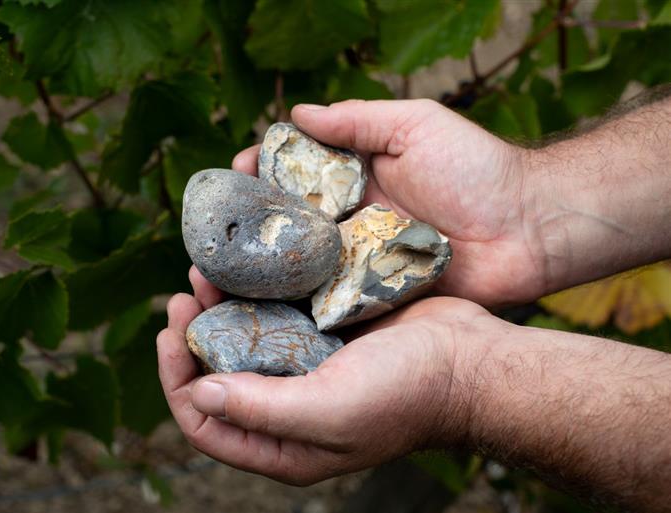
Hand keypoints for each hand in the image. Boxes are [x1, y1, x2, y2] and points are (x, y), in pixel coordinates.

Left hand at [157, 293, 494, 484]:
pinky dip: (258, 292)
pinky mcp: (325, 334)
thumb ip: (261, 411)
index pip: (206, 423)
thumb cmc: (407, 394)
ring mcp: (307, 368)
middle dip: (193, 337)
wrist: (468, 359)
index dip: (177, 381)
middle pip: (219, 375)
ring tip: (207, 271)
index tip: (170, 335)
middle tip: (184, 294)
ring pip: (244, 339)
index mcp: (284, 444)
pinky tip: (250, 266)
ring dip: (221, 307)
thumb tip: (198, 395)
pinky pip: (277, 314)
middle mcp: (289, 409)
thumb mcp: (329, 411)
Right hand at [223, 99, 545, 307]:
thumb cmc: (478, 168)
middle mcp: (351, 222)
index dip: (262, 175)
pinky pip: (331, 303)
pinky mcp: (375, 299)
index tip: (235, 176)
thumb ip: (357, 120)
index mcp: (356, 179)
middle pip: (289, 226)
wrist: (529, 229)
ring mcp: (361, 263)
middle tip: (215, 239)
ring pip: (302, 269)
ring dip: (264, 273)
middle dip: (252, 230)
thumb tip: (297, 111)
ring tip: (224, 279)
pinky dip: (299, 306)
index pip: (296, 175)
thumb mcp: (415, 125)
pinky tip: (263, 311)